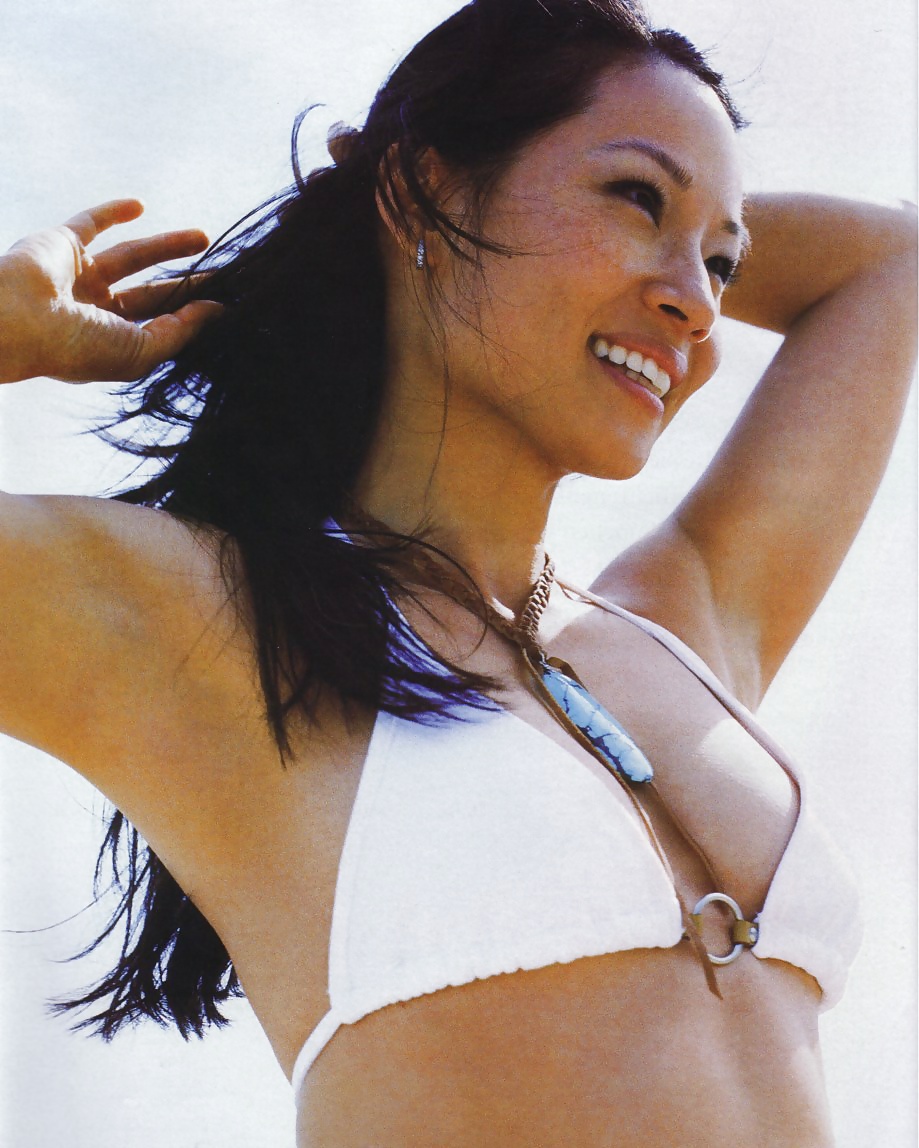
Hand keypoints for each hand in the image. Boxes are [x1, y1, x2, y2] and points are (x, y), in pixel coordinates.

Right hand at [0, 198, 221, 383]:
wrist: (16, 322)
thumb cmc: (75, 348)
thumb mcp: (140, 351)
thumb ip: (180, 331)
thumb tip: (218, 311)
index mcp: (111, 342)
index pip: (161, 325)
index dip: (194, 314)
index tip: (229, 303)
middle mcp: (94, 310)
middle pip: (153, 291)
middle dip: (187, 281)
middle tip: (225, 270)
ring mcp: (78, 276)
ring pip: (133, 255)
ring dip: (168, 245)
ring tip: (204, 237)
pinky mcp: (61, 244)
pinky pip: (90, 222)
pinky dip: (112, 211)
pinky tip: (140, 205)